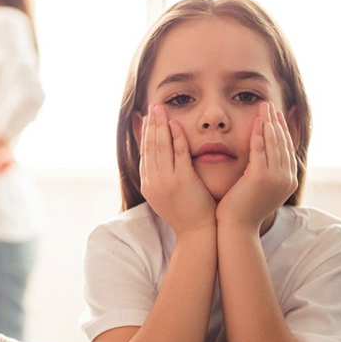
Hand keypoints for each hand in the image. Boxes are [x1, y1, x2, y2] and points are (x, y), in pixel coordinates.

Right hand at [140, 104, 215, 236]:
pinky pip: (179, 153)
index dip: (145, 135)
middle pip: (150, 147)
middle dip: (151, 125)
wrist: (197, 233)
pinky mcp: (182, 180)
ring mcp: (167, 181)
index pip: (144, 154)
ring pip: (161, 147)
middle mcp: (153, 182)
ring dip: (161, 126)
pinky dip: (176, 137)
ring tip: (161, 110)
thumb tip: (159, 161)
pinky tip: (176, 124)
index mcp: (147, 185)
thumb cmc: (187, 215)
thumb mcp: (167, 195)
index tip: (147, 119)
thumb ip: (162, 177)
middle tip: (153, 108)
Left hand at [216, 102, 297, 232]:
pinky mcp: (261, 177)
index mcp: (288, 181)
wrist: (236, 228)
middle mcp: (286, 178)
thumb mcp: (258, 189)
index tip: (276, 116)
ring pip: (273, 143)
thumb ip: (263, 174)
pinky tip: (257, 121)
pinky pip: (261, 149)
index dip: (282, 130)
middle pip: (282, 142)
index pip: (287, 149)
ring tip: (264, 107)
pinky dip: (259, 133)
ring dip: (269, 122)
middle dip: (276, 122)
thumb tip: (262, 162)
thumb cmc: (242, 210)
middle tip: (270, 105)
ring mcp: (276, 178)